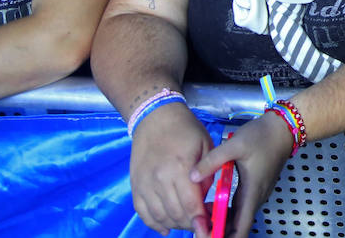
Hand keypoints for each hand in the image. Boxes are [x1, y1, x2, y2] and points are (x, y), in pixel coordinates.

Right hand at [129, 102, 215, 236]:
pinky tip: (166, 228)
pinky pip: (142, 212)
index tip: (209, 226)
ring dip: (175, 224)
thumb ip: (208, 173)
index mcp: (180, 167)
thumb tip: (205, 199)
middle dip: (190, 224)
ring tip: (186, 222)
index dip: (201, 220)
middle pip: (175, 214)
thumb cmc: (185, 130)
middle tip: (202, 223)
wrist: (155, 118)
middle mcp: (159, 179)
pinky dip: (154, 224)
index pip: (191, 204)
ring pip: (159, 216)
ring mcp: (144, 184)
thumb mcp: (205, 146)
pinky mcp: (135, 186)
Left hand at [191, 111, 293, 237]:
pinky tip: (211, 205)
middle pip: (237, 228)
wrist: (283, 128)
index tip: (205, 234)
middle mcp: (255, 198)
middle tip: (197, 226)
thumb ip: (212, 160)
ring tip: (200, 218)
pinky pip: (238, 208)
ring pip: (237, 218)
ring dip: (220, 222)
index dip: (222, 237)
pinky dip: (225, 212)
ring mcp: (256, 194)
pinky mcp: (254, 188)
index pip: (240, 230)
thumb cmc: (262, 136)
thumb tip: (192, 177)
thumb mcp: (235, 144)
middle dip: (217, 232)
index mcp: (251, 193)